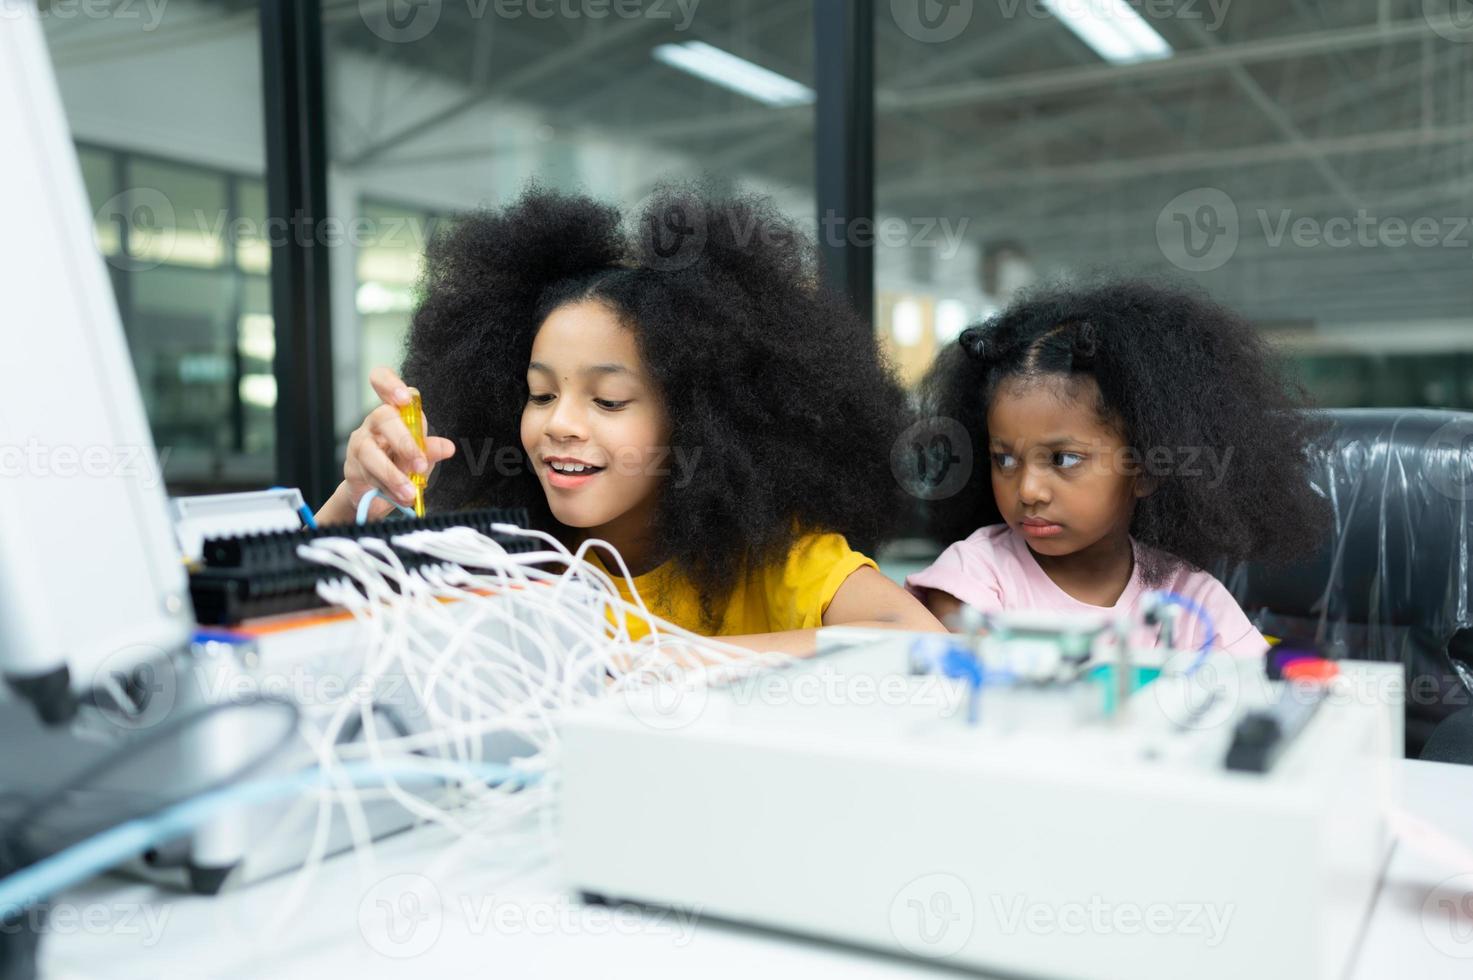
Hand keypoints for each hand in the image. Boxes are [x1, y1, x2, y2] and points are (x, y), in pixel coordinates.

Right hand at [323, 366, 455, 521]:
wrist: (376, 494)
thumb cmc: (400, 465)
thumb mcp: (421, 457)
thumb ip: (431, 450)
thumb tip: (447, 447)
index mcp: (393, 412)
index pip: (381, 381)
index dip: (389, 384)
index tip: (404, 398)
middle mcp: (373, 424)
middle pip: (381, 417)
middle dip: (403, 441)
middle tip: (419, 464)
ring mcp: (360, 445)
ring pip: (370, 452)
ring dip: (393, 474)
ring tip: (410, 491)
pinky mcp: (352, 468)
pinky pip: (367, 475)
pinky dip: (386, 488)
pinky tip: (400, 496)